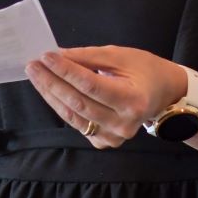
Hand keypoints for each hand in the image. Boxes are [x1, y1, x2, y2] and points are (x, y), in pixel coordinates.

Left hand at [25, 46, 185, 148]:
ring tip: (36, 75)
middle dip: (52, 82)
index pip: (91, 85)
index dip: (66, 71)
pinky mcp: (104, 141)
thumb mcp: (119, 55)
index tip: (46, 56)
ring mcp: (113, 137)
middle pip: (78, 102)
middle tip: (33, 65)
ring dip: (51, 94)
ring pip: (73, 116)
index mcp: (132, 100)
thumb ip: (87, 57)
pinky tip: (50, 90)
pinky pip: (76, 123)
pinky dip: (61, 105)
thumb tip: (57, 55)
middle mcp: (123, 123)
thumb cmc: (144, 70)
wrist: (163, 94)